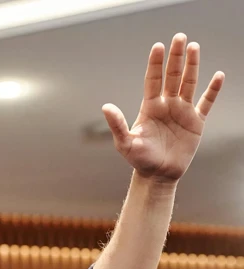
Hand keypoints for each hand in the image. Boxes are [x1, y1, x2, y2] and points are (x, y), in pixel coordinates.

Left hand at [102, 33, 223, 182]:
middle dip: (176, 57)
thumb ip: (117, 124)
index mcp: (150, 107)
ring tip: (194, 47)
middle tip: (179, 37)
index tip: (158, 46)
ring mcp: (182, 112)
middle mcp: (166, 105)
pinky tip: (217, 75)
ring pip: (189, 83)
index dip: (155, 63)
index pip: (153, 80)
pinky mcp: (196, 122)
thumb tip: (105, 107)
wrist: (158, 175)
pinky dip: (212, 90)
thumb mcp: (125, 143)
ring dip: (192, 66)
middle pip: (172, 76)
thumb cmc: (139, 160)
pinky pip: (206, 102)